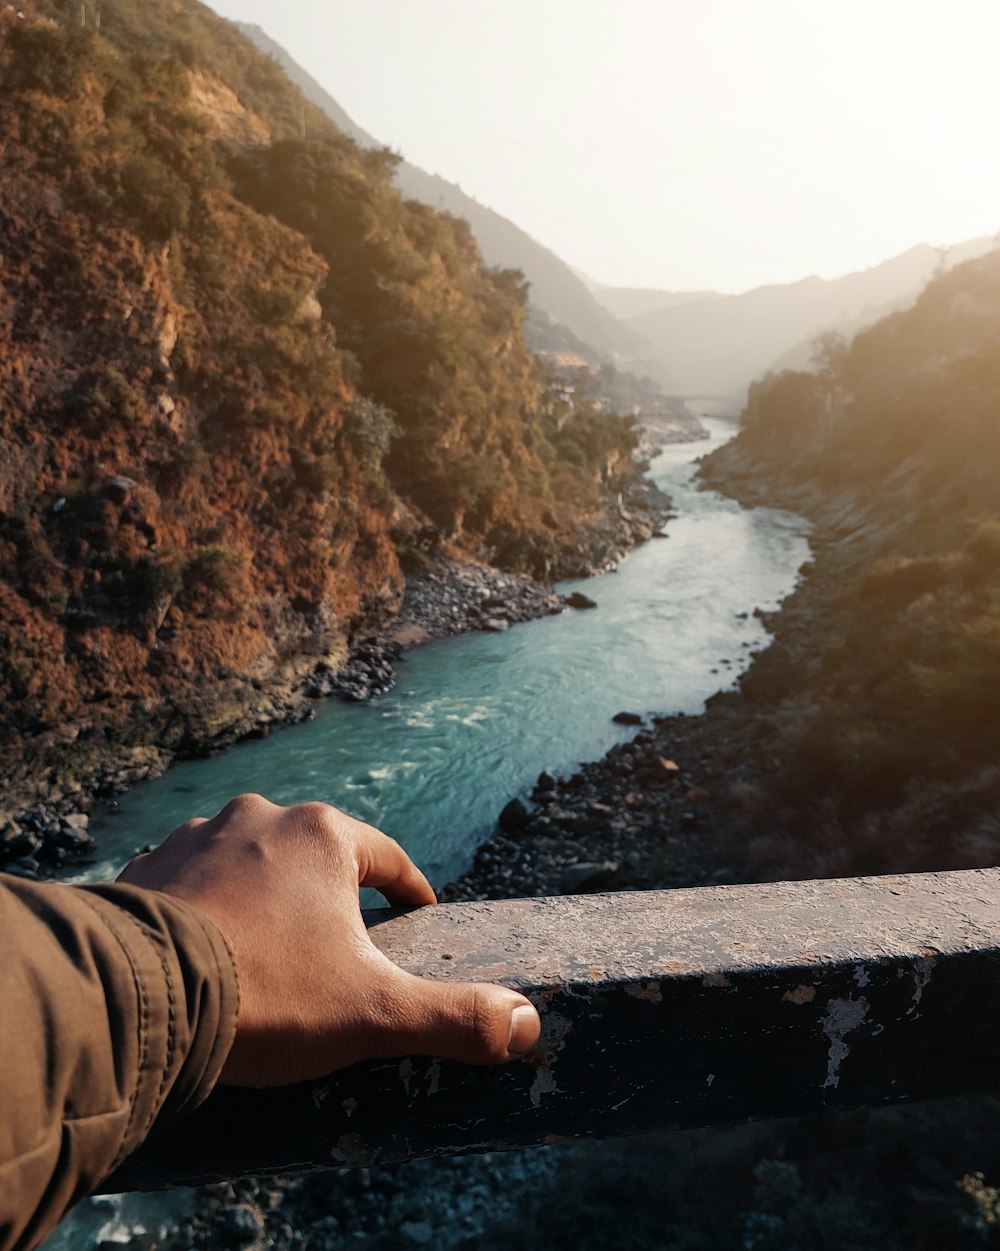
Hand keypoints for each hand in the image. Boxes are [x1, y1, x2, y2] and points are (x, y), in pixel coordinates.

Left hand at [117, 793, 539, 1086]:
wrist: (138, 998)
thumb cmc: (267, 996)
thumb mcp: (373, 1013)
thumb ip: (455, 1016)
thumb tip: (528, 1023)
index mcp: (324, 835)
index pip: (388, 859)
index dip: (408, 893)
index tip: (417, 919)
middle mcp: (262, 817)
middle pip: (318, 855)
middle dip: (333, 895)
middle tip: (340, 944)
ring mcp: (198, 835)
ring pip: (253, 860)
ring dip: (268, 894)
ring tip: (271, 944)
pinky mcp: (148, 864)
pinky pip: (195, 878)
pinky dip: (211, 903)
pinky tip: (211, 942)